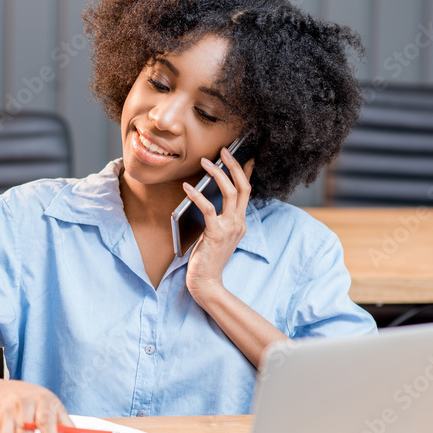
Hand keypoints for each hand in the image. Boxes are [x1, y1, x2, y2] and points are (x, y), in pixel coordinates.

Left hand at [182, 146, 254, 298]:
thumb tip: (206, 197)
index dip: (245, 173)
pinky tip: (186, 187)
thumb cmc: (206, 259)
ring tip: (206, 161)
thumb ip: (216, 218)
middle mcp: (238, 223)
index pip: (247, 192)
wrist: (206, 282)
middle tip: (223, 150)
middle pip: (242, 187)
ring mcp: (229, 228)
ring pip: (230, 193)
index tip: (244, 156)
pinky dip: (196, 195)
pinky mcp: (215, 234)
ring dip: (218, 174)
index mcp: (239, 223)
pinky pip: (208, 208)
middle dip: (233, 166)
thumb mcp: (215, 235)